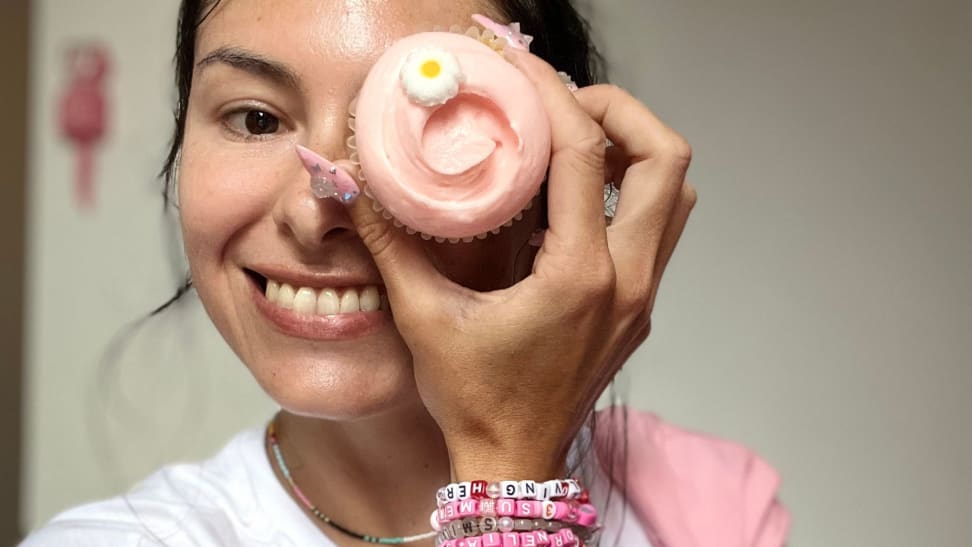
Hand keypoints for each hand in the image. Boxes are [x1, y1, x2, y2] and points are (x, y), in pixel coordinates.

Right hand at [347, 50, 696, 480]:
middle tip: (564, 104)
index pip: (584, 155)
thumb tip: (353, 187)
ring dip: (635, 153)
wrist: (515, 463)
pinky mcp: (639, 308)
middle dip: (621, 113)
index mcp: (579, 276)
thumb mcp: (425, 318)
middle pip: (667, 163)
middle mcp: (627, 280)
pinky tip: (574, 196)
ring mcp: (642, 295)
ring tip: (576, 139)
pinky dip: (627, 194)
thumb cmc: (475, 401)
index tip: (520, 67)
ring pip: (675, 196)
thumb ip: (391, 245)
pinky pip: (658, 229)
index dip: (553, 95)